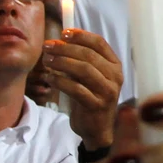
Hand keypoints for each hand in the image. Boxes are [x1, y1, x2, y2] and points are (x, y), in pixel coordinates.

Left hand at [42, 27, 123, 148]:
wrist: (96, 129)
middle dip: (65, 48)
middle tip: (48, 47)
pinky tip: (50, 78)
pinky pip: (76, 89)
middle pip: (89, 55)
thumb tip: (60, 40)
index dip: (81, 36)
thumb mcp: (90, 76)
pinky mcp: (96, 105)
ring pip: (83, 70)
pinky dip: (60, 82)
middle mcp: (115, 77)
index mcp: (115, 66)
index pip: (100, 43)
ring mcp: (108, 92)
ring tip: (47, 61)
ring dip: (62, 62)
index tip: (63, 33)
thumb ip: (82, 60)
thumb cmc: (90, 98)